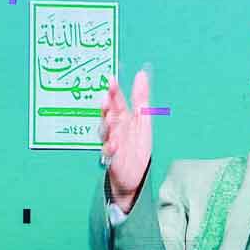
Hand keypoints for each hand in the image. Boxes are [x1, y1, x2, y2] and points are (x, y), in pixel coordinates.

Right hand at [101, 69, 152, 213]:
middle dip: (107, 106)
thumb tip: (141, 75)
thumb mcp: (143, 119)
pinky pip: (109, 153)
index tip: (111, 80)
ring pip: (106, 132)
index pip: (116, 102)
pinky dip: (110, 148)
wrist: (135, 175)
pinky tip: (113, 144)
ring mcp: (112, 143)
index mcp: (122, 118)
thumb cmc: (136, 145)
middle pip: (109, 115)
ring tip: (109, 117)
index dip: (114, 92)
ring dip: (107, 125)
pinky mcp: (113, 159)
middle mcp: (115, 129)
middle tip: (106, 98)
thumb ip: (140, 98)